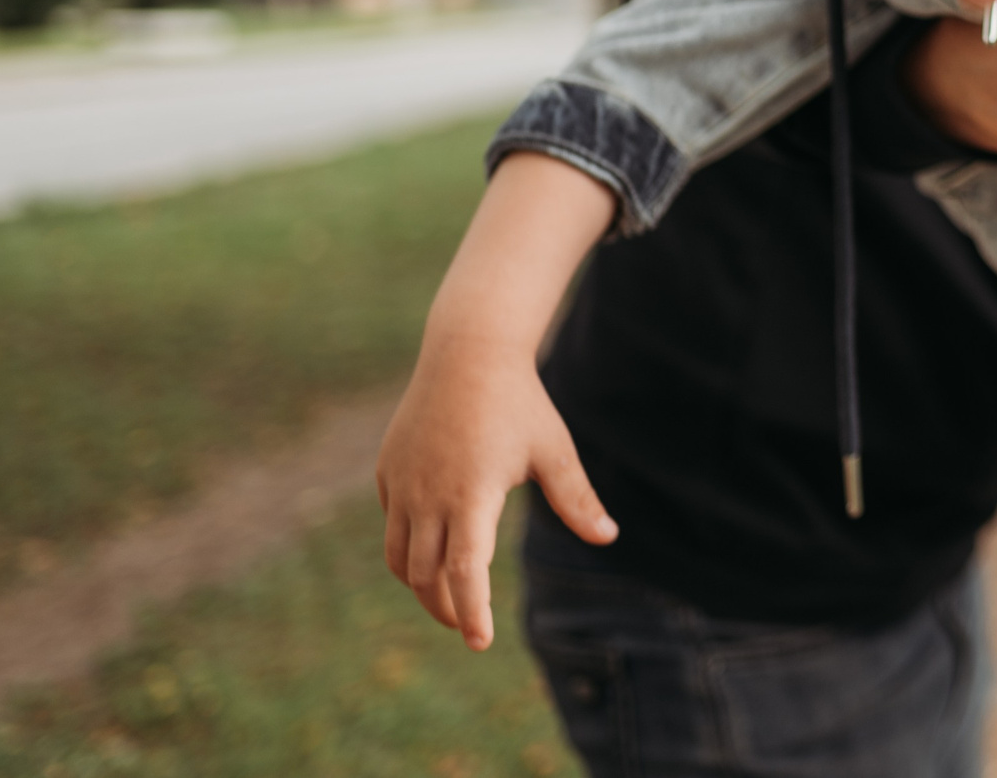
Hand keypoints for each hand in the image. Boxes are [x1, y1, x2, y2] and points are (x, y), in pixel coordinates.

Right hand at [375, 153, 617, 649]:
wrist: (468, 354)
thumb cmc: (520, 403)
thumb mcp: (554, 450)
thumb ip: (576, 498)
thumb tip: (609, 537)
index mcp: (472, 493)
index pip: (465, 570)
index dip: (472, 609)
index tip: (479, 642)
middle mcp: (428, 494)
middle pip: (427, 576)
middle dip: (447, 608)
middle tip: (468, 626)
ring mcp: (402, 484)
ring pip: (401, 557)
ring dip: (421, 585)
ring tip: (448, 598)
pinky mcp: (387, 472)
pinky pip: (392, 524)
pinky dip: (408, 547)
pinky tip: (432, 547)